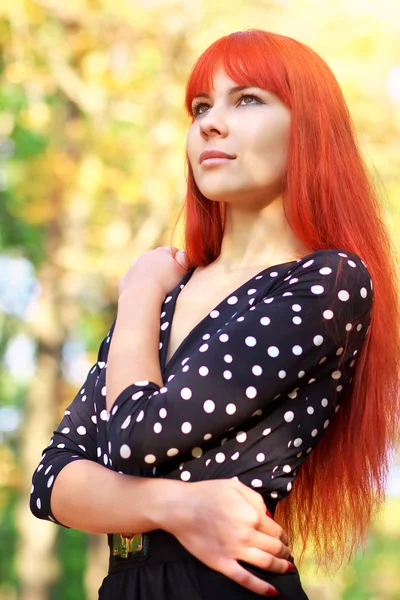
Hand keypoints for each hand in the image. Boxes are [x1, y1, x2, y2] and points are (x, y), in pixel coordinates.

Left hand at [118, 245, 189, 298]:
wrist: (142, 295)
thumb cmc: (166, 282)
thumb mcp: (182, 270)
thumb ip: (185, 259)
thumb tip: (183, 254)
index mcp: (160, 252)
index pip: (172, 250)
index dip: (178, 260)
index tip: (181, 271)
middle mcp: (145, 256)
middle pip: (156, 258)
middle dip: (161, 266)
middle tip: (168, 281)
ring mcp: (133, 267)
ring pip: (142, 267)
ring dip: (148, 274)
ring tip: (155, 287)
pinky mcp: (124, 279)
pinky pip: (131, 280)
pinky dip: (136, 285)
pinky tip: (141, 293)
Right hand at [162, 478, 291, 595]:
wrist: (179, 507)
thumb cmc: (206, 493)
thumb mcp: (234, 485)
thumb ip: (255, 498)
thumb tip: (269, 515)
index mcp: (251, 514)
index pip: (276, 529)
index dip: (283, 535)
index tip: (284, 538)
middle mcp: (246, 534)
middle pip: (274, 547)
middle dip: (284, 551)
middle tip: (287, 552)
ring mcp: (234, 551)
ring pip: (266, 563)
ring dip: (280, 567)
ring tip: (286, 568)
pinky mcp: (222, 563)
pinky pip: (245, 579)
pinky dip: (262, 588)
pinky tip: (273, 592)